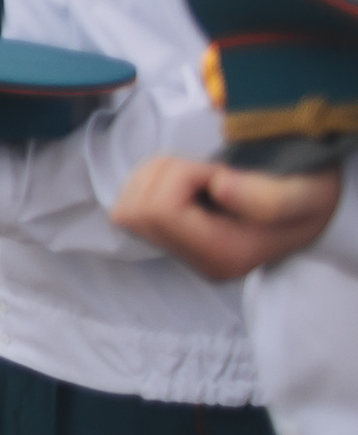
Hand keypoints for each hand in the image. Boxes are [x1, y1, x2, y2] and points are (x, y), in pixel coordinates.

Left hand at [111, 155, 342, 280]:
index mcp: (223, 256)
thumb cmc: (306, 197)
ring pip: (126, 206)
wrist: (309, 208)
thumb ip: (269, 198)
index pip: (161, 212)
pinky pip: (130, 205)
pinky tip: (188, 184)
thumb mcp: (305, 195)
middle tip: (206, 172)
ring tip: (201, 177)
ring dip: (156, 176)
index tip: (220, 173)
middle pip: (135, 210)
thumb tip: (218, 188)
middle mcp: (195, 262)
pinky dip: (151, 182)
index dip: (182, 176)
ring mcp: (178, 252)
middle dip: (164, 174)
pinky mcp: (168, 238)